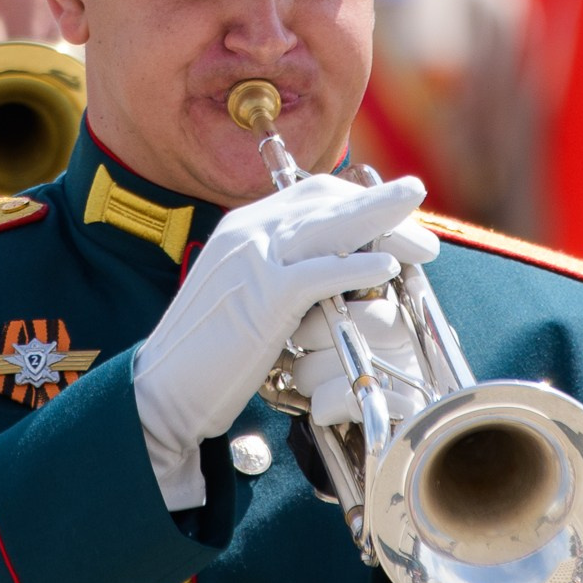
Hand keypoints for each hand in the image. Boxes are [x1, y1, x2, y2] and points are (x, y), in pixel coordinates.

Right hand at [130, 171, 426, 510]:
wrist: (160, 387)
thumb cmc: (206, 352)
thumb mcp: (244, 296)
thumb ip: (281, 276)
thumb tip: (328, 277)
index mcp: (243, 228)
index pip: (312, 194)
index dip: (360, 199)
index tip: (396, 214)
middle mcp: (247, 232)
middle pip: (327, 201)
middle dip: (382, 206)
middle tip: (422, 218)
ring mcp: (253, 260)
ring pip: (329, 226)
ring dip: (383, 222)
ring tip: (422, 232)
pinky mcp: (261, 296)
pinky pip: (318, 273)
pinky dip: (356, 265)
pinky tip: (387, 265)